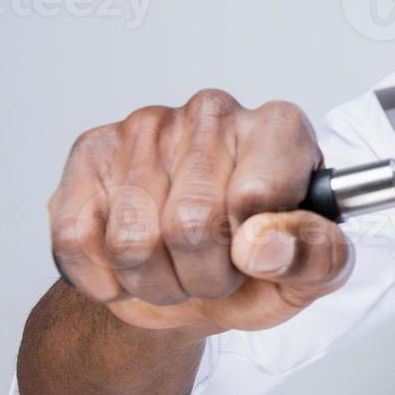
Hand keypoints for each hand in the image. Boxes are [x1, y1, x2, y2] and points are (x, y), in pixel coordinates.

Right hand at [48, 89, 352, 335]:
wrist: (194, 280)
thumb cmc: (260, 264)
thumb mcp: (313, 270)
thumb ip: (316, 255)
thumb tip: (263, 245)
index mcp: (279, 129)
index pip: (258, 193)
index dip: (254, 247)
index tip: (258, 253)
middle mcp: (214, 113)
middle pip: (191, 223)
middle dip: (205, 276)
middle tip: (218, 272)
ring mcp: (148, 127)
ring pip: (132, 240)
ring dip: (157, 282)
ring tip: (179, 269)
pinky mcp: (91, 153)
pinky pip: (78, 238)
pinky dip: (106, 276)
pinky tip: (134, 265)